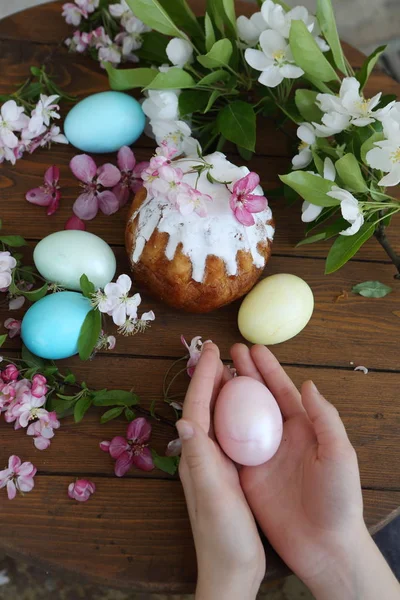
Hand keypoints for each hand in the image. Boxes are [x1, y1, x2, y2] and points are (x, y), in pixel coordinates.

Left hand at [177, 343, 264, 599]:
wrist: (232, 569)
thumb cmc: (223, 535)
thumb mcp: (213, 495)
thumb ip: (199, 458)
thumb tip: (183, 419)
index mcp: (197, 455)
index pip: (197, 406)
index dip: (203, 376)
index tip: (212, 349)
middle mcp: (201, 454)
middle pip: (203, 406)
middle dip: (209, 377)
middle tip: (220, 351)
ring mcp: (214, 463)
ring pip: (216, 416)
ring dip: (221, 391)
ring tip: (232, 370)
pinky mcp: (228, 473)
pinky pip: (229, 432)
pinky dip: (234, 412)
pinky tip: (247, 409)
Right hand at [231, 344, 365, 589]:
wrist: (323, 546)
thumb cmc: (338, 499)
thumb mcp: (339, 454)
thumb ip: (325, 418)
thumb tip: (307, 383)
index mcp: (304, 428)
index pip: (282, 391)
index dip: (268, 369)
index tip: (252, 349)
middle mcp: (280, 436)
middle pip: (258, 398)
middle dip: (244, 373)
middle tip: (228, 352)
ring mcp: (261, 454)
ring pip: (240, 417)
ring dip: (228, 394)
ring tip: (213, 372)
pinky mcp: (246, 474)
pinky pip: (229, 445)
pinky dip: (217, 425)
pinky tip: (205, 409)